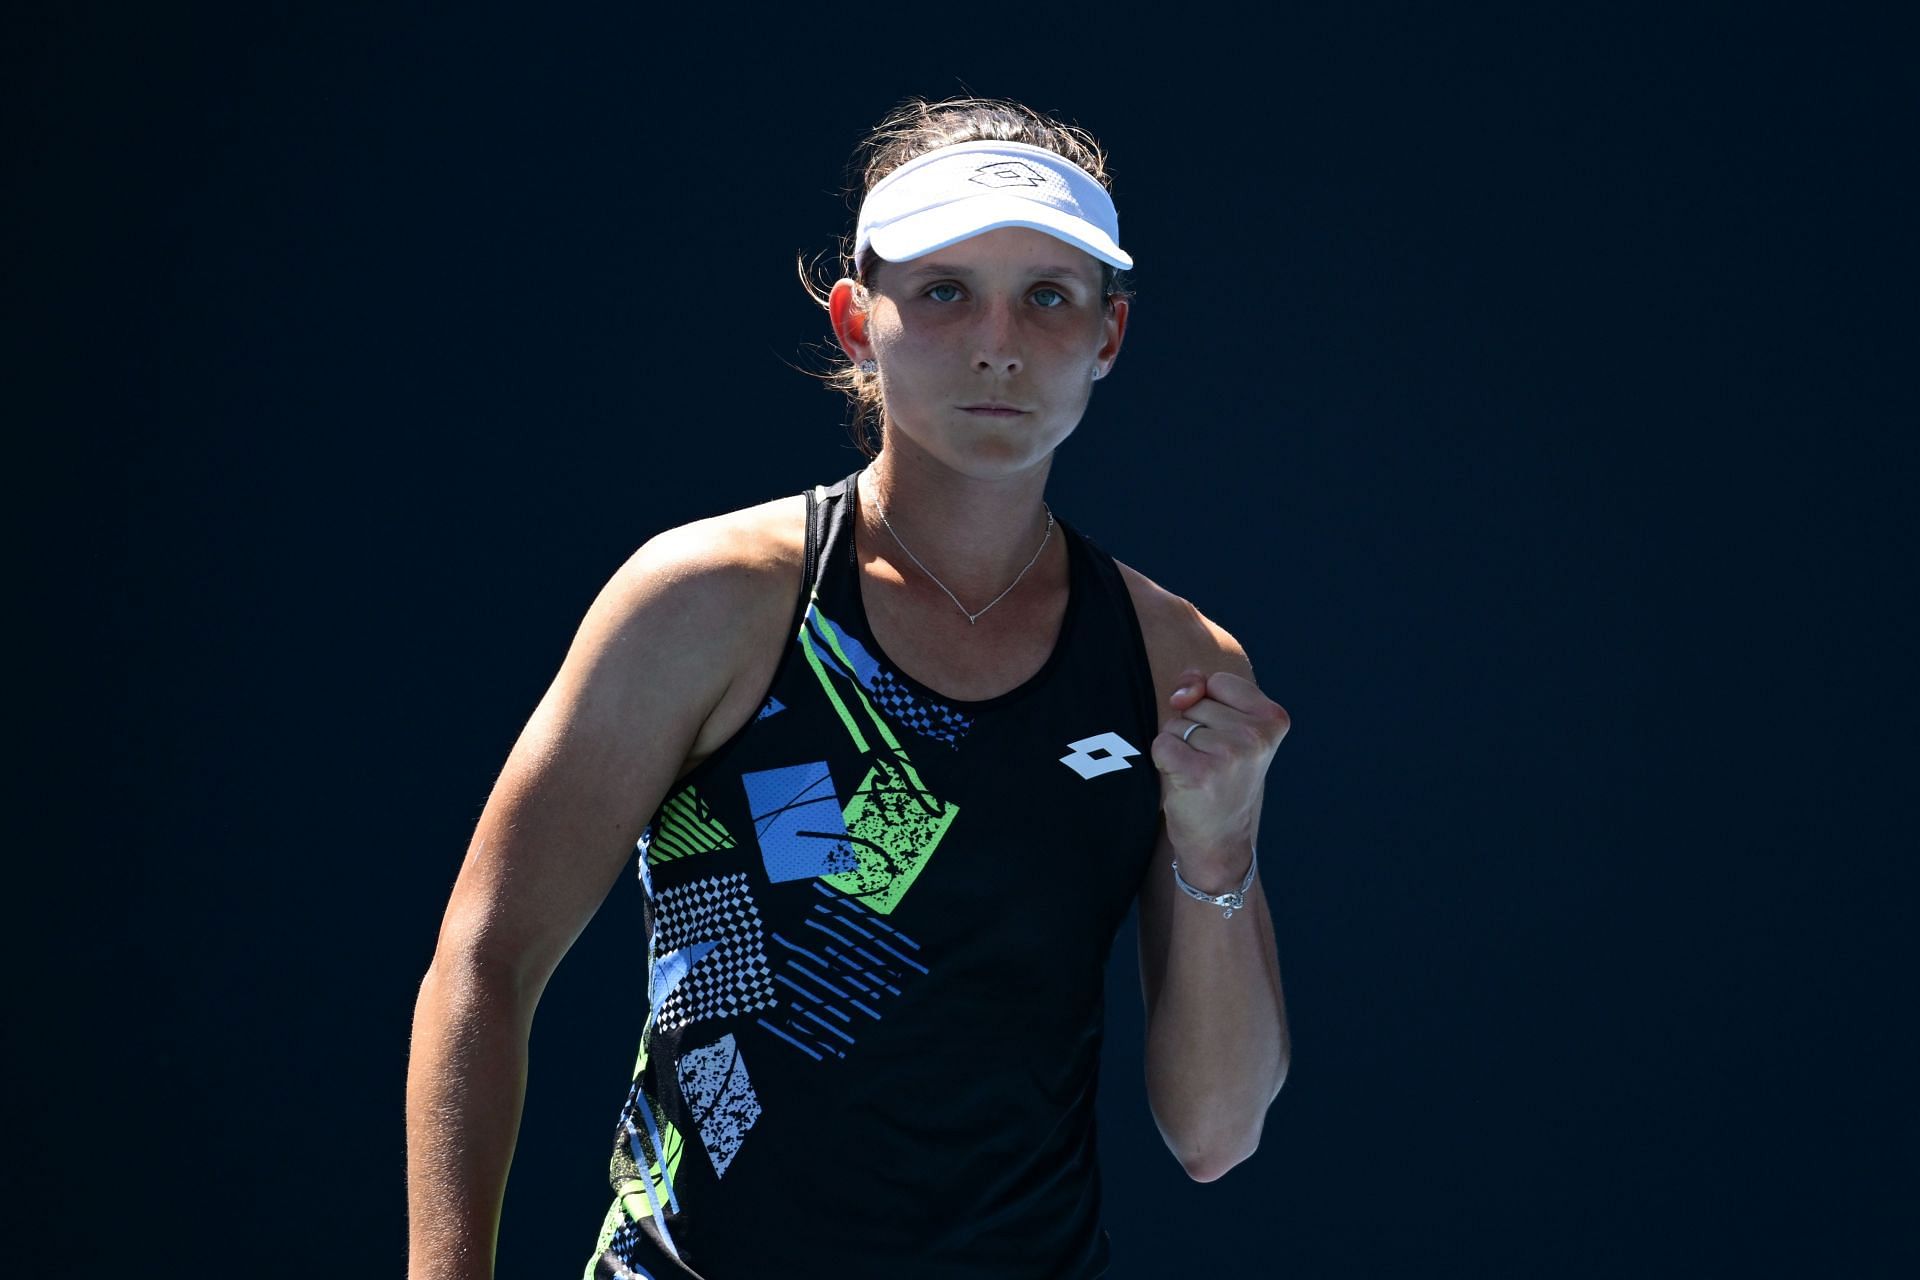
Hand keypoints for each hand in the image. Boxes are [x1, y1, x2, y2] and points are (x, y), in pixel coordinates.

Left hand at [1151, 669, 1290, 868]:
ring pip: (1176, 724)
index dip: (1209, 707)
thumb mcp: (1227, 726)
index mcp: (1273, 718)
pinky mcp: (1200, 773)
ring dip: (1179, 747)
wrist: (1220, 839)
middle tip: (1213, 763)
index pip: (1218, 682)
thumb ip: (1204, 690)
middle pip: (1196, 704)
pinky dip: (1163, 760)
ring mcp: (1230, 754)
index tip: (1225, 740)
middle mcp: (1256, 735)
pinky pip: (1161, 744)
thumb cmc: (1222, 777)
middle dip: (1194, 730)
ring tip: (1202, 773)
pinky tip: (1184, 781)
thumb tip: (1182, 694)